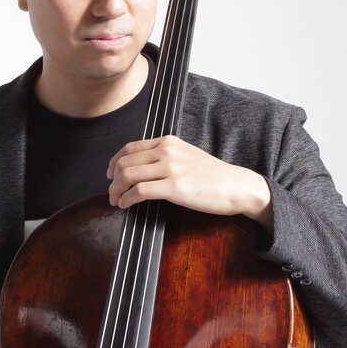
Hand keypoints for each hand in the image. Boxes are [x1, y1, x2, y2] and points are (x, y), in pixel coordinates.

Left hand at [107, 136, 272, 230]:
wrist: (236, 186)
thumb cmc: (214, 176)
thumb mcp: (187, 155)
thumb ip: (166, 156)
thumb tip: (143, 168)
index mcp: (168, 142)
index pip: (130, 147)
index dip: (114, 161)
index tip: (110, 173)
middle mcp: (167, 151)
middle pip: (125, 162)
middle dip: (113, 180)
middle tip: (111, 193)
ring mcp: (170, 168)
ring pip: (128, 175)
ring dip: (116, 191)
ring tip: (116, 201)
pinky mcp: (174, 187)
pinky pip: (139, 191)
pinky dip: (127, 199)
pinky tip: (126, 205)